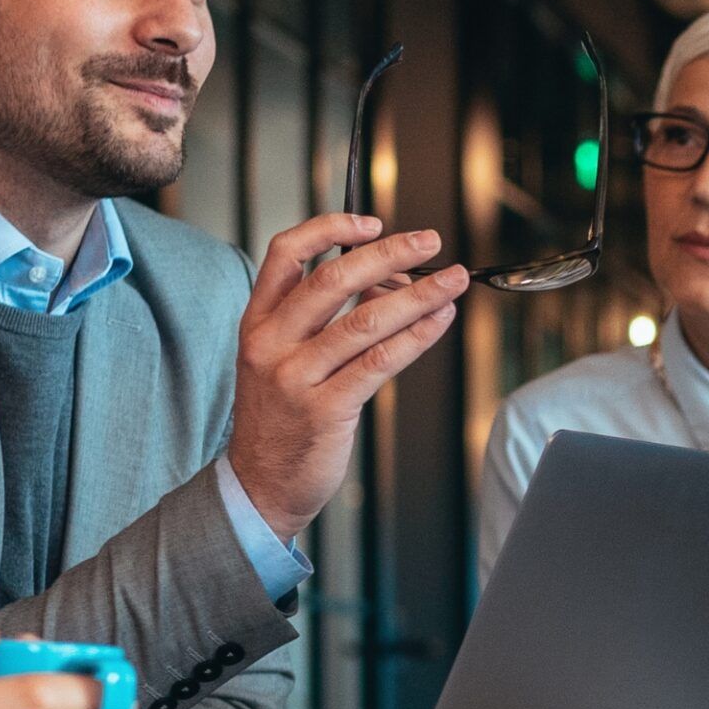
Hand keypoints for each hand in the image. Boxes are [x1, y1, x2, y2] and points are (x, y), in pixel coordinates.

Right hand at [228, 213, 468, 540]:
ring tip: (451, 282)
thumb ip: (320, 319)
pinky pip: (379, 362)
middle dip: (389, 254)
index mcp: (257, 322)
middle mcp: (271, 344)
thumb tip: (383, 280)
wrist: (259, 485)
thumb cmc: (278, 418)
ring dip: (417, 295)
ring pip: (365, 320)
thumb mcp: (279, 358)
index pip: (285, 254)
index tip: (370, 223)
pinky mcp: (326, 410)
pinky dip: (416, 336)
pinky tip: (438, 322)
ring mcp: (296, 377)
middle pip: (333, 279)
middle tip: (428, 242)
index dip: (329, 229)